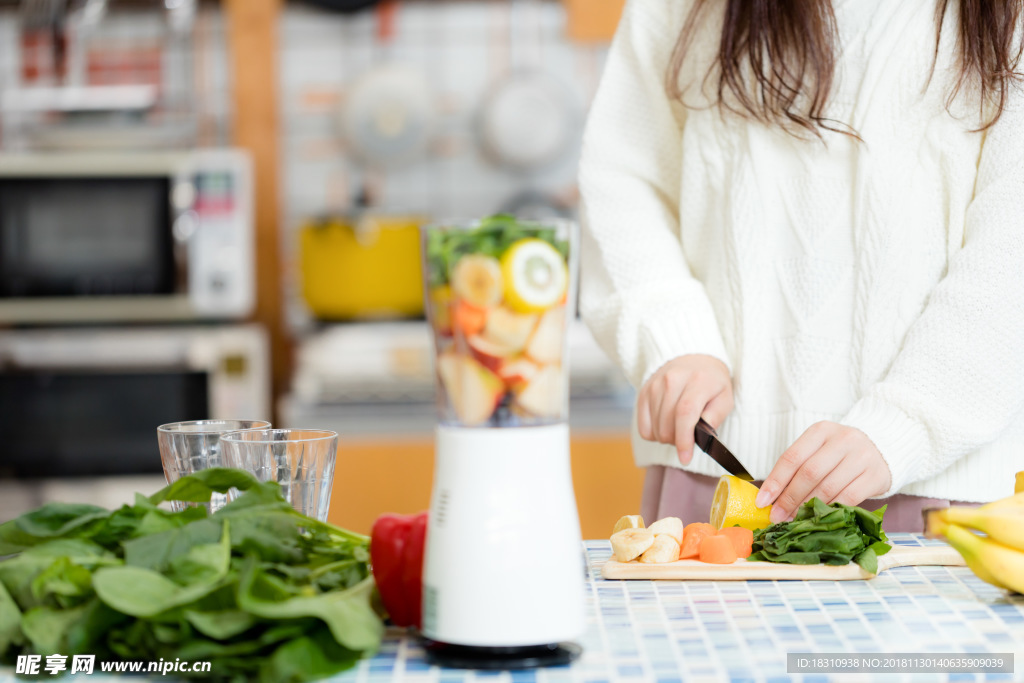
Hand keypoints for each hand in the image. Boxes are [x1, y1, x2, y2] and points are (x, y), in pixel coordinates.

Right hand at [636, 354, 732, 464]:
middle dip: (678, 441)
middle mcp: (673, 380)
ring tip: (678, 428)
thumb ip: (716, 416)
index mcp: (698, 381)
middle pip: (667, 425)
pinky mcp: (643, 391)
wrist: (692, 358)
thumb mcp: (725, 397)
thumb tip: (702, 435)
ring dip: (667, 438)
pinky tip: (665, 425)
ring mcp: (655, 385)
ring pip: (655, 429)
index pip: (685, 413)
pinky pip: (643, 427)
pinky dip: (654, 433)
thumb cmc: (712, 383)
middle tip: (689, 437)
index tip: (686, 458)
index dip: (684, 439)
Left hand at [755, 421, 891, 522]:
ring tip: (794, 520)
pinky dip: (830, 510)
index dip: (775, 481)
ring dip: (808, 507)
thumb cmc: (841, 453)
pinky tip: (819, 518)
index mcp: (820, 431)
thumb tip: (771, 498)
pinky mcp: (875, 476)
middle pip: (809, 473)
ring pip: (828, 487)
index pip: (792, 457)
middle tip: (777, 516)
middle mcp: (842, 440)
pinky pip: (848, 498)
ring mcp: (861, 457)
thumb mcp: (819, 450)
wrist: (883, 448)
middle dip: (789, 498)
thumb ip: (797, 468)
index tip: (762, 501)